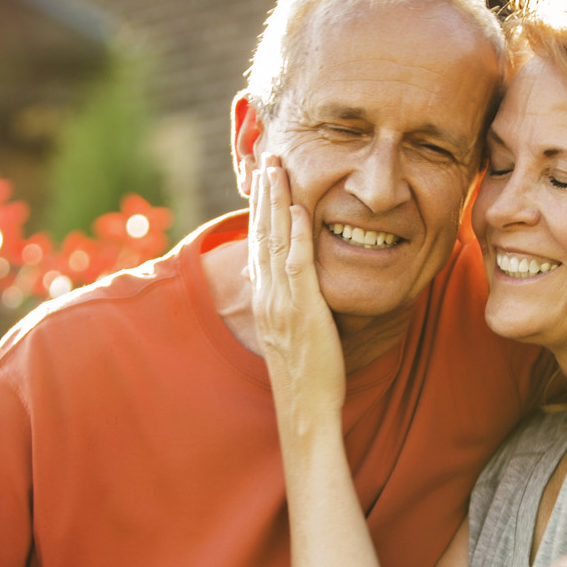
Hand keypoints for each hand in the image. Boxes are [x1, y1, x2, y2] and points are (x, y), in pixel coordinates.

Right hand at [247, 156, 344, 424]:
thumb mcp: (293, 334)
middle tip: (267, 158)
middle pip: (261, 235)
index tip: (264, 181)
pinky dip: (298, 236)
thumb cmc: (307, 376)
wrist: (305, 408)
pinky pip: (298, 266)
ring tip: (278, 168)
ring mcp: (282, 303)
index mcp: (265, 299)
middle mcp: (267, 296)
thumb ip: (291, 306)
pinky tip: (300, 210)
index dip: (261, 210)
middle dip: (265, 195)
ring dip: (276, 203)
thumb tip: (292, 289)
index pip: (259, 244)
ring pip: (275, 243)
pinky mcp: (302, 311)